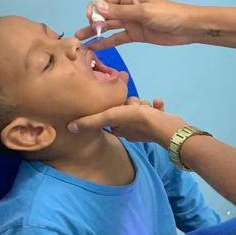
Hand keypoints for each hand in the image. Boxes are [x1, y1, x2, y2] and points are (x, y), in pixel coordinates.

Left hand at [68, 96, 186, 144]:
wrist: (166, 127)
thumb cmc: (137, 120)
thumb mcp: (110, 116)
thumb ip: (91, 121)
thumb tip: (69, 128)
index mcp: (118, 130)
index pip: (111, 115)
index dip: (115, 106)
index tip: (121, 105)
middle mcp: (130, 131)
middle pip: (126, 109)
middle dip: (132, 103)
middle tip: (135, 105)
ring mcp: (145, 128)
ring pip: (141, 109)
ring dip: (144, 104)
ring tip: (148, 106)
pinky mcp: (158, 124)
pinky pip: (154, 111)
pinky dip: (156, 107)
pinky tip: (158, 104)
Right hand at [76, 0, 195, 50]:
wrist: (187, 28)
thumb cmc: (168, 15)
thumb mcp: (143, 11)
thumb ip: (120, 11)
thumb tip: (97, 7)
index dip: (95, 7)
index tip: (93, 18)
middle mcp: (127, 8)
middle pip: (104, 13)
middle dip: (93, 21)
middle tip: (89, 31)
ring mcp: (130, 21)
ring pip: (108, 26)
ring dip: (95, 32)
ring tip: (80, 40)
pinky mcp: (135, 34)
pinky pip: (117, 37)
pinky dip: (106, 42)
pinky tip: (95, 46)